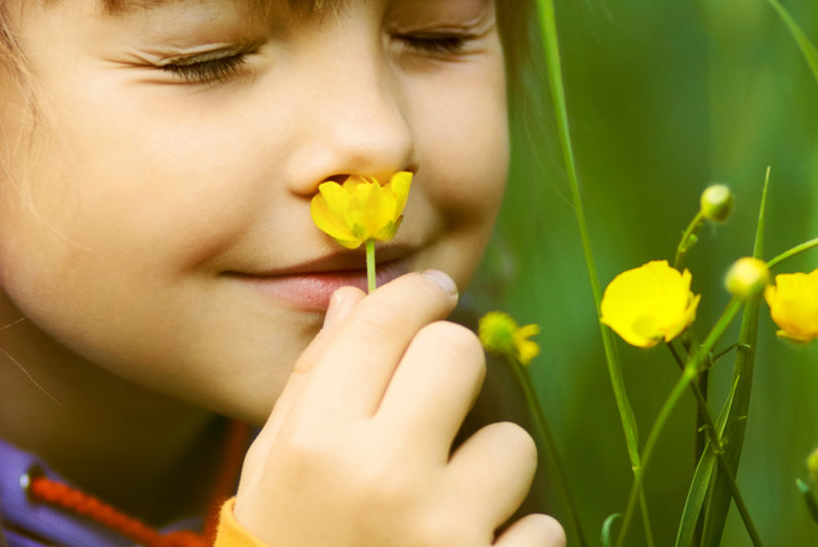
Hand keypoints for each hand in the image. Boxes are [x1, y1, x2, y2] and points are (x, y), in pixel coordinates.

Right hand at [234, 270, 564, 546]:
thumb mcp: (275, 470)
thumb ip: (313, 382)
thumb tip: (354, 299)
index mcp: (317, 444)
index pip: (385, 323)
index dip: (416, 296)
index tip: (433, 295)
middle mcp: (382, 477)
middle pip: (459, 354)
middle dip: (451, 370)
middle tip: (434, 404)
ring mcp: (445, 534)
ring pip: (512, 442)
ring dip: (486, 473)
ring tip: (443, 512)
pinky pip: (541, 526)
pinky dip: (511, 542)